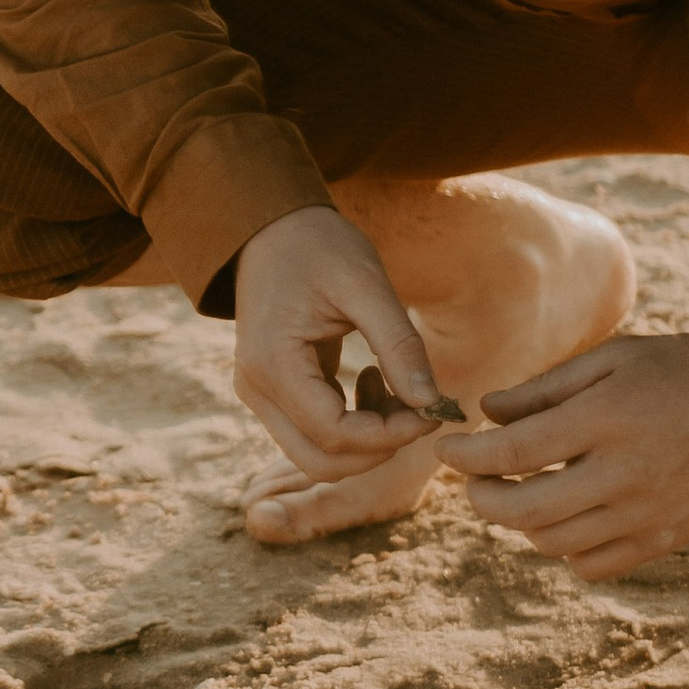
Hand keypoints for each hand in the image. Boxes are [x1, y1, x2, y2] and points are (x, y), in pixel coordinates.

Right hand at [233, 204, 447, 481]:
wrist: (271, 228)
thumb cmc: (318, 246)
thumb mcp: (366, 284)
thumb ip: (399, 343)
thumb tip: (431, 403)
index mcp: (273, 364)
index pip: (334, 433)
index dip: (389, 434)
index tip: (431, 410)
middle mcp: (257, 389)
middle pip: (321, 460)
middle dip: (379, 448)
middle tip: (421, 412)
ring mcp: (259, 394)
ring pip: (316, 454)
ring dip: (367, 440)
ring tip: (399, 391)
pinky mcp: (271, 392)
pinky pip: (313, 433)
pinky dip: (353, 424)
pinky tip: (375, 380)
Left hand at [439, 330, 688, 577]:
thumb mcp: (616, 357)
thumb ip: (546, 388)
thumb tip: (486, 416)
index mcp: (607, 419)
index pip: (510, 453)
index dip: (464, 456)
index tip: (446, 448)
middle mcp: (623, 475)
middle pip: (521, 511)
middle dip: (480, 497)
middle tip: (473, 479)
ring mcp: (645, 515)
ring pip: (551, 543)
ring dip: (521, 522)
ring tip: (522, 491)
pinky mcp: (663, 540)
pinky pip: (591, 566)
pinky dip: (564, 548)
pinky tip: (568, 517)